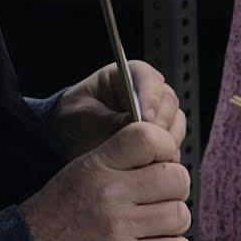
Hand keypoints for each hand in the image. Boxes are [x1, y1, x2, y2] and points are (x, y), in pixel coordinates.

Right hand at [22, 119, 193, 240]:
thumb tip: (169, 159)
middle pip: (176, 178)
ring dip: (174, 222)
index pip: (149, 138)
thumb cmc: (55, 215)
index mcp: (97, 166)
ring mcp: (117, 229)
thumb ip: (121, 161)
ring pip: (180, 215)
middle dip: (176, 189)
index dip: (167, 148)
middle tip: (161, 198)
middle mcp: (109, 193)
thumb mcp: (80, 172)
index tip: (164, 160)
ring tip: (156, 225)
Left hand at [46, 58, 183, 152]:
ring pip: (175, 122)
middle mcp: (146, 93)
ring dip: (167, 140)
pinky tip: (154, 163)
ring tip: (152, 156)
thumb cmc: (72, 120)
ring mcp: (155, 113)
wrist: (65, 137)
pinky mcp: (158, 135)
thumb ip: (113, 122)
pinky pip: (172, 142)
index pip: (148, 79)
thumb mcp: (86, 119)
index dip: (150, 98)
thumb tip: (141, 129)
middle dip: (161, 123)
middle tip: (152, 142)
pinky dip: (166, 153)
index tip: (146, 119)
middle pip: (168, 101)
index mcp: (127, 77)